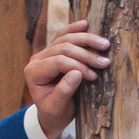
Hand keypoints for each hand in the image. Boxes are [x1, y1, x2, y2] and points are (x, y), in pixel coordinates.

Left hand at [25, 20, 111, 138]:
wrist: (52, 114)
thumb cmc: (54, 113)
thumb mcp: (57, 108)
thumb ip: (64, 92)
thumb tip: (77, 73)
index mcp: (33, 73)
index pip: (58, 61)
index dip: (78, 66)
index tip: (93, 76)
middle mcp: (36, 59)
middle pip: (63, 47)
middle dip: (86, 54)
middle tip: (104, 62)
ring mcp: (45, 53)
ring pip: (65, 38)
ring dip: (86, 40)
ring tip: (104, 45)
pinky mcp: (54, 50)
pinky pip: (63, 35)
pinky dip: (75, 30)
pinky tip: (85, 24)